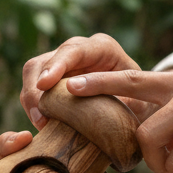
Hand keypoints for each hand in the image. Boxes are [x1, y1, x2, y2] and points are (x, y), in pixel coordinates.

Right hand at [20, 34, 147, 129]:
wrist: (140, 101)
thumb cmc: (141, 96)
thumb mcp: (137, 95)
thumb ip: (117, 94)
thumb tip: (84, 99)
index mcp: (102, 48)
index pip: (73, 50)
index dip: (56, 66)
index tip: (45, 85)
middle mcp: (77, 51)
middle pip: (43, 61)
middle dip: (35, 88)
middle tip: (40, 117)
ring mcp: (62, 64)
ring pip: (32, 74)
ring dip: (32, 100)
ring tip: (41, 124)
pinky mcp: (53, 79)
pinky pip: (33, 89)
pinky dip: (34, 107)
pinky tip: (43, 124)